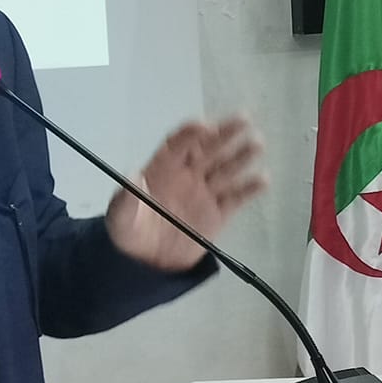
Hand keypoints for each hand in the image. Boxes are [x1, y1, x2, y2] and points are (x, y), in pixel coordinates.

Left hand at [107, 117, 266, 270]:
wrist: (146, 263)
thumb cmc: (129, 232)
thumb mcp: (119, 217)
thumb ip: (126, 199)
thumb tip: (133, 175)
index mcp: (162, 168)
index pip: (178, 144)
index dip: (190, 134)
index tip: (204, 126)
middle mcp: (187, 174)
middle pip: (208, 148)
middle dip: (225, 133)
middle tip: (244, 119)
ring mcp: (204, 192)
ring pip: (226, 169)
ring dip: (241, 156)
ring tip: (257, 144)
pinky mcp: (218, 213)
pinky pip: (236, 198)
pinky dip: (249, 188)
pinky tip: (263, 179)